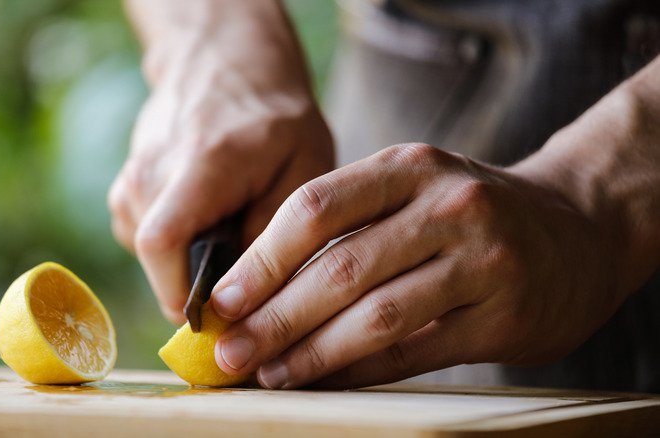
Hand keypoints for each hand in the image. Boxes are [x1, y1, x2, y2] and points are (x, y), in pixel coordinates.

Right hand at [108, 52, 333, 323]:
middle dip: (198, 284)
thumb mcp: (303, 168)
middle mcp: (150, 172)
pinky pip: (146, 240)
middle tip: (243, 271)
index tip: (225, 315)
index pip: (162, 245)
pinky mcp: (125, 188)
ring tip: (229, 227)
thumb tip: (244, 299)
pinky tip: (207, 217)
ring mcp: (131, 179)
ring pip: (151, 257)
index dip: (184, 295)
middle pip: (157, 262)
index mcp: (200, 165)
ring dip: (190, 261)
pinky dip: (178, 245)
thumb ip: (276, 233)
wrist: (226, 64)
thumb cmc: (274, 119)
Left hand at [209, 141, 632, 388]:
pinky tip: (323, 381)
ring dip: (311, 351)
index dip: (261, 259)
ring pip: (376, 315)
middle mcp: (447, 206)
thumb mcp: (414, 189)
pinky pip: (414, 352)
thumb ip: (347, 226)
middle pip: (340, 267)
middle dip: (275, 316)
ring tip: (268, 372)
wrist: (578, 227)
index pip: (315, 208)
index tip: (220, 299)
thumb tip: (259, 288)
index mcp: (409, 167)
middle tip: (230, 350)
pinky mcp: (503, 316)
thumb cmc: (470, 212)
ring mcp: (481, 261)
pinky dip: (359, 371)